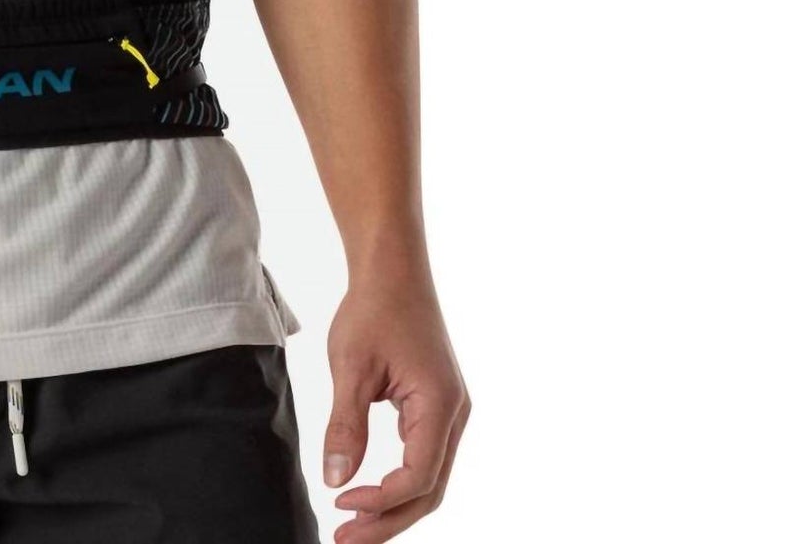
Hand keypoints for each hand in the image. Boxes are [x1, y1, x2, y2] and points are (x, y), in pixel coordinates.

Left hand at [322, 273, 469, 542]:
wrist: (393, 271)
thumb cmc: (372, 310)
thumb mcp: (350, 368)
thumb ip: (345, 426)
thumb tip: (334, 480)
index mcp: (439, 405)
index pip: (418, 476)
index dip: (380, 501)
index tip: (340, 505)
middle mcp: (454, 415)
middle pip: (429, 489)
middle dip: (388, 519)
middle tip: (344, 539)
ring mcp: (449, 412)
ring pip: (429, 478)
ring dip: (393, 505)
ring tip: (352, 524)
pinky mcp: (436, 407)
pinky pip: (424, 457)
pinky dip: (399, 482)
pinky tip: (368, 492)